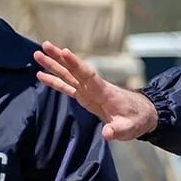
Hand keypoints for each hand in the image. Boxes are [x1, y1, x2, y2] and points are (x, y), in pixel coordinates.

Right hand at [34, 42, 157, 141]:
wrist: (142, 114)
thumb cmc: (137, 119)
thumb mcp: (129, 128)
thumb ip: (117, 130)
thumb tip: (106, 134)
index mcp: (104, 91)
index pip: (88, 75)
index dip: (76, 64)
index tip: (64, 51)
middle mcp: (94, 87)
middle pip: (74, 70)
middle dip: (59, 58)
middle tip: (43, 46)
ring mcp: (88, 91)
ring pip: (68, 75)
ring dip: (53, 65)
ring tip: (37, 54)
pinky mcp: (84, 96)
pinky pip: (67, 86)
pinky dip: (54, 81)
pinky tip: (41, 75)